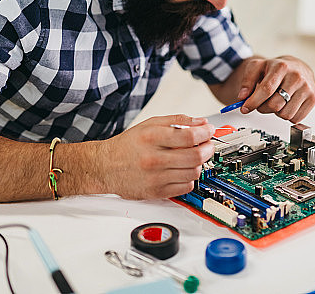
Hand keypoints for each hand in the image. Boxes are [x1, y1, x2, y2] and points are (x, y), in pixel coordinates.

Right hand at [95, 114, 213, 198]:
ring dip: (200, 164)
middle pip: (194, 156)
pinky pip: (185, 187)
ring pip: (193, 173)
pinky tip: (184, 170)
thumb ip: (177, 121)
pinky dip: (190, 178)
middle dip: (207, 149)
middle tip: (207, 145)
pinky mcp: (156, 192)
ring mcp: (155, 177)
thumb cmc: (128, 145)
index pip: (189, 136)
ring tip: (194, 158)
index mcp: (152, 138)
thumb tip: (201, 122)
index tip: (209, 130)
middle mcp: (153, 158)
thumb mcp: (150, 124)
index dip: (205, 133)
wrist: (104, 167)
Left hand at [238, 56, 314, 122]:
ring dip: (276, 112)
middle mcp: (296, 77)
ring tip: (276, 101)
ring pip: (285, 114)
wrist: (297, 67)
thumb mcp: (258, 67)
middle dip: (263, 108)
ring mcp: (307, 88)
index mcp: (281, 67)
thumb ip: (247, 81)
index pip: (266, 89)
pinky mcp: (313, 98)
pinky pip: (296, 118)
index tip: (245, 108)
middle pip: (275, 105)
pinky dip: (288, 115)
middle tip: (262, 103)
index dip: (253, 102)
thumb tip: (242, 97)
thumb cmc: (277, 68)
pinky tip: (286, 104)